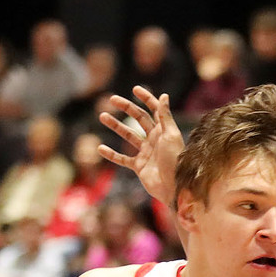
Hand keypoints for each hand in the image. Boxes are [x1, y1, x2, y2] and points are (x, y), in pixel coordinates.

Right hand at [100, 87, 183, 204]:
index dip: (146, 99)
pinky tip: (100, 148)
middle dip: (126, 108)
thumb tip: (163, 95)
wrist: (173, 187)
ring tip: (102, 116)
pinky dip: (112, 154)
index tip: (135, 89)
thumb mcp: (170, 135)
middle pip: (139, 119)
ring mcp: (146, 153)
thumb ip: (165, 116)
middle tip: (112, 99)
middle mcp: (155, 139)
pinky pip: (123, 159)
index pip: (154, 110)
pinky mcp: (139, 167)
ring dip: (116, 126)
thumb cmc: (175, 161)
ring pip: (128, 136)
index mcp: (164, 131)